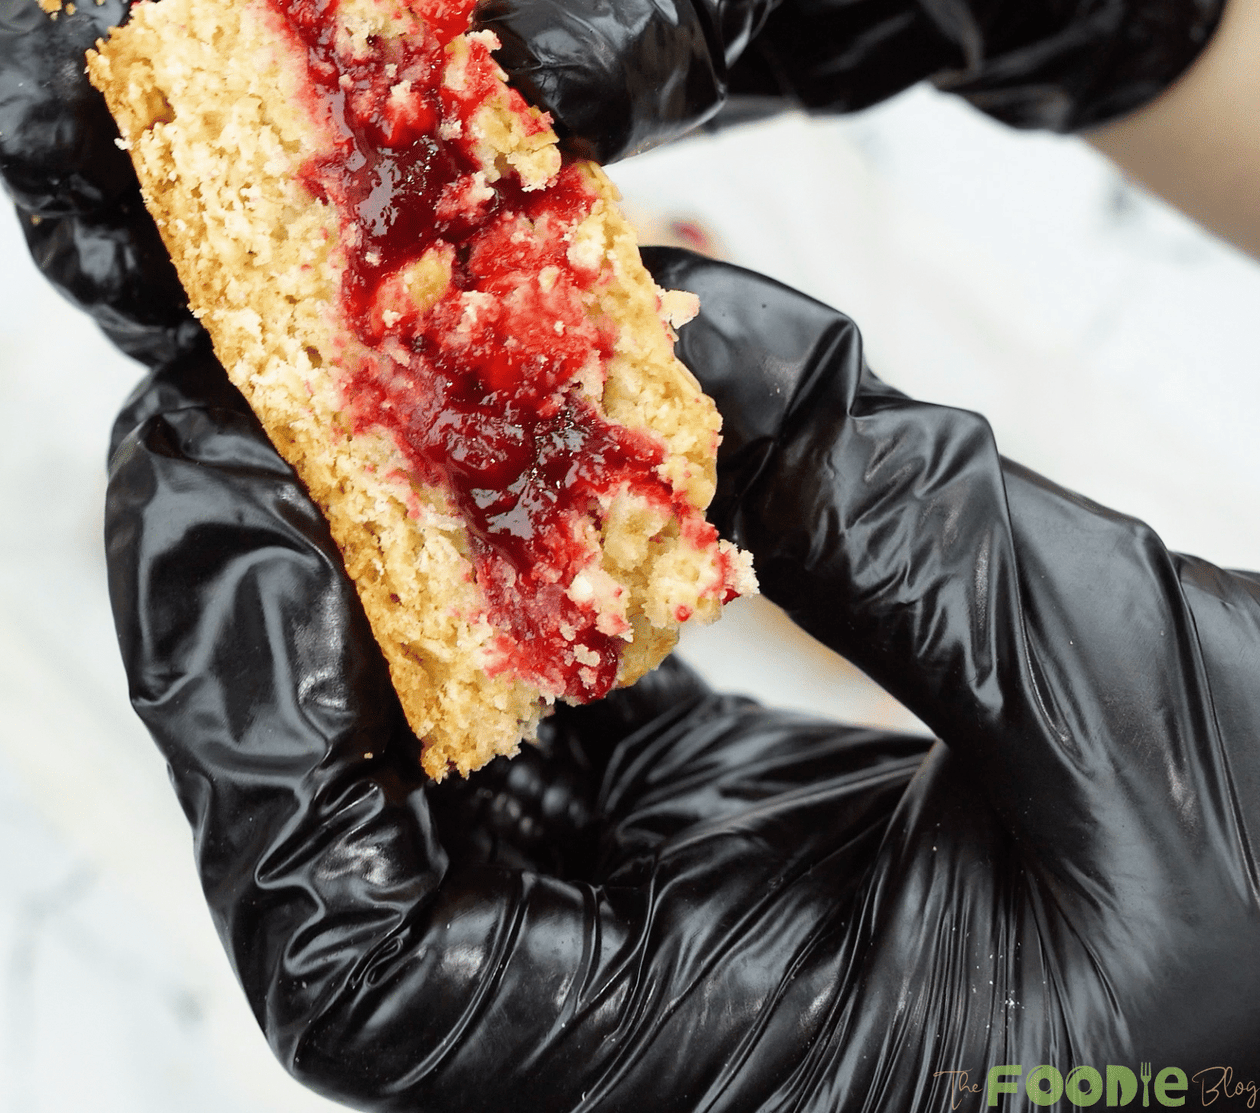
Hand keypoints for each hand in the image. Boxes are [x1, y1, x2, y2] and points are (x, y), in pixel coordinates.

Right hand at [0, 0, 1259, 364]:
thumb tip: (539, 93)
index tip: (63, 104)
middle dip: (107, 142)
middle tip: (141, 295)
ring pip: (245, 109)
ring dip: (226, 238)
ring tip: (244, 362)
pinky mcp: (481, 83)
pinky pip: (377, 181)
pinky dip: (364, 270)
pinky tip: (376, 355)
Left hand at [107, 248, 1259, 1108]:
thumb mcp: (1118, 686)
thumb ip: (881, 502)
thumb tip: (679, 315)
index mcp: (713, 1062)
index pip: (351, 966)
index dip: (247, 727)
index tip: (234, 490)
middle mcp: (630, 1021)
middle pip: (334, 829)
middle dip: (256, 603)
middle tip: (237, 391)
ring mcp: (640, 926)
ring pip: (403, 754)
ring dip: (352, 563)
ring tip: (337, 383)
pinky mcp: (672, 839)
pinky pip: (509, 702)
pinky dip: (470, 561)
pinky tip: (483, 432)